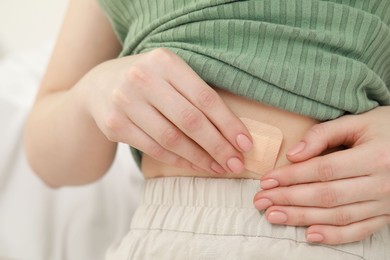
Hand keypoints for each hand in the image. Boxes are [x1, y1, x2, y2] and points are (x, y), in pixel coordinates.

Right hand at [77, 48, 251, 173]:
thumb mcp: (170, 74)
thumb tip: (232, 131)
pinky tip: (194, 165)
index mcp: (164, 62)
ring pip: (172, 139)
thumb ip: (196, 94)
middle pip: (190, 120)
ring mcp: (125, 102)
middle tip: (235, 163)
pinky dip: (178, 161)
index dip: (228, 123)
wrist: (99, 85)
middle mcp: (142, 79)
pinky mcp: (115, 125)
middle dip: (218, 146)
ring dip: (200, 158)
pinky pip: (154, 149)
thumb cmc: (148, 81)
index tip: (245, 144)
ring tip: (218, 168)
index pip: (205, 97)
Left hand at [253, 106, 389, 244]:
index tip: (266, 180)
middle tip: (261, 200)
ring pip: (338, 216)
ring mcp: (386, 203)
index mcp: (374, 157)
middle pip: (326, 196)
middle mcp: (382, 184)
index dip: (292, 176)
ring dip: (302, 218)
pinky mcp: (387, 215)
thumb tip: (292, 155)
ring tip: (273, 215)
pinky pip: (360, 231)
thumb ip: (323, 135)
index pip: (323, 170)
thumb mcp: (358, 122)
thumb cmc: (386, 129)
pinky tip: (310, 234)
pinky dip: (334, 236)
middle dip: (288, 199)